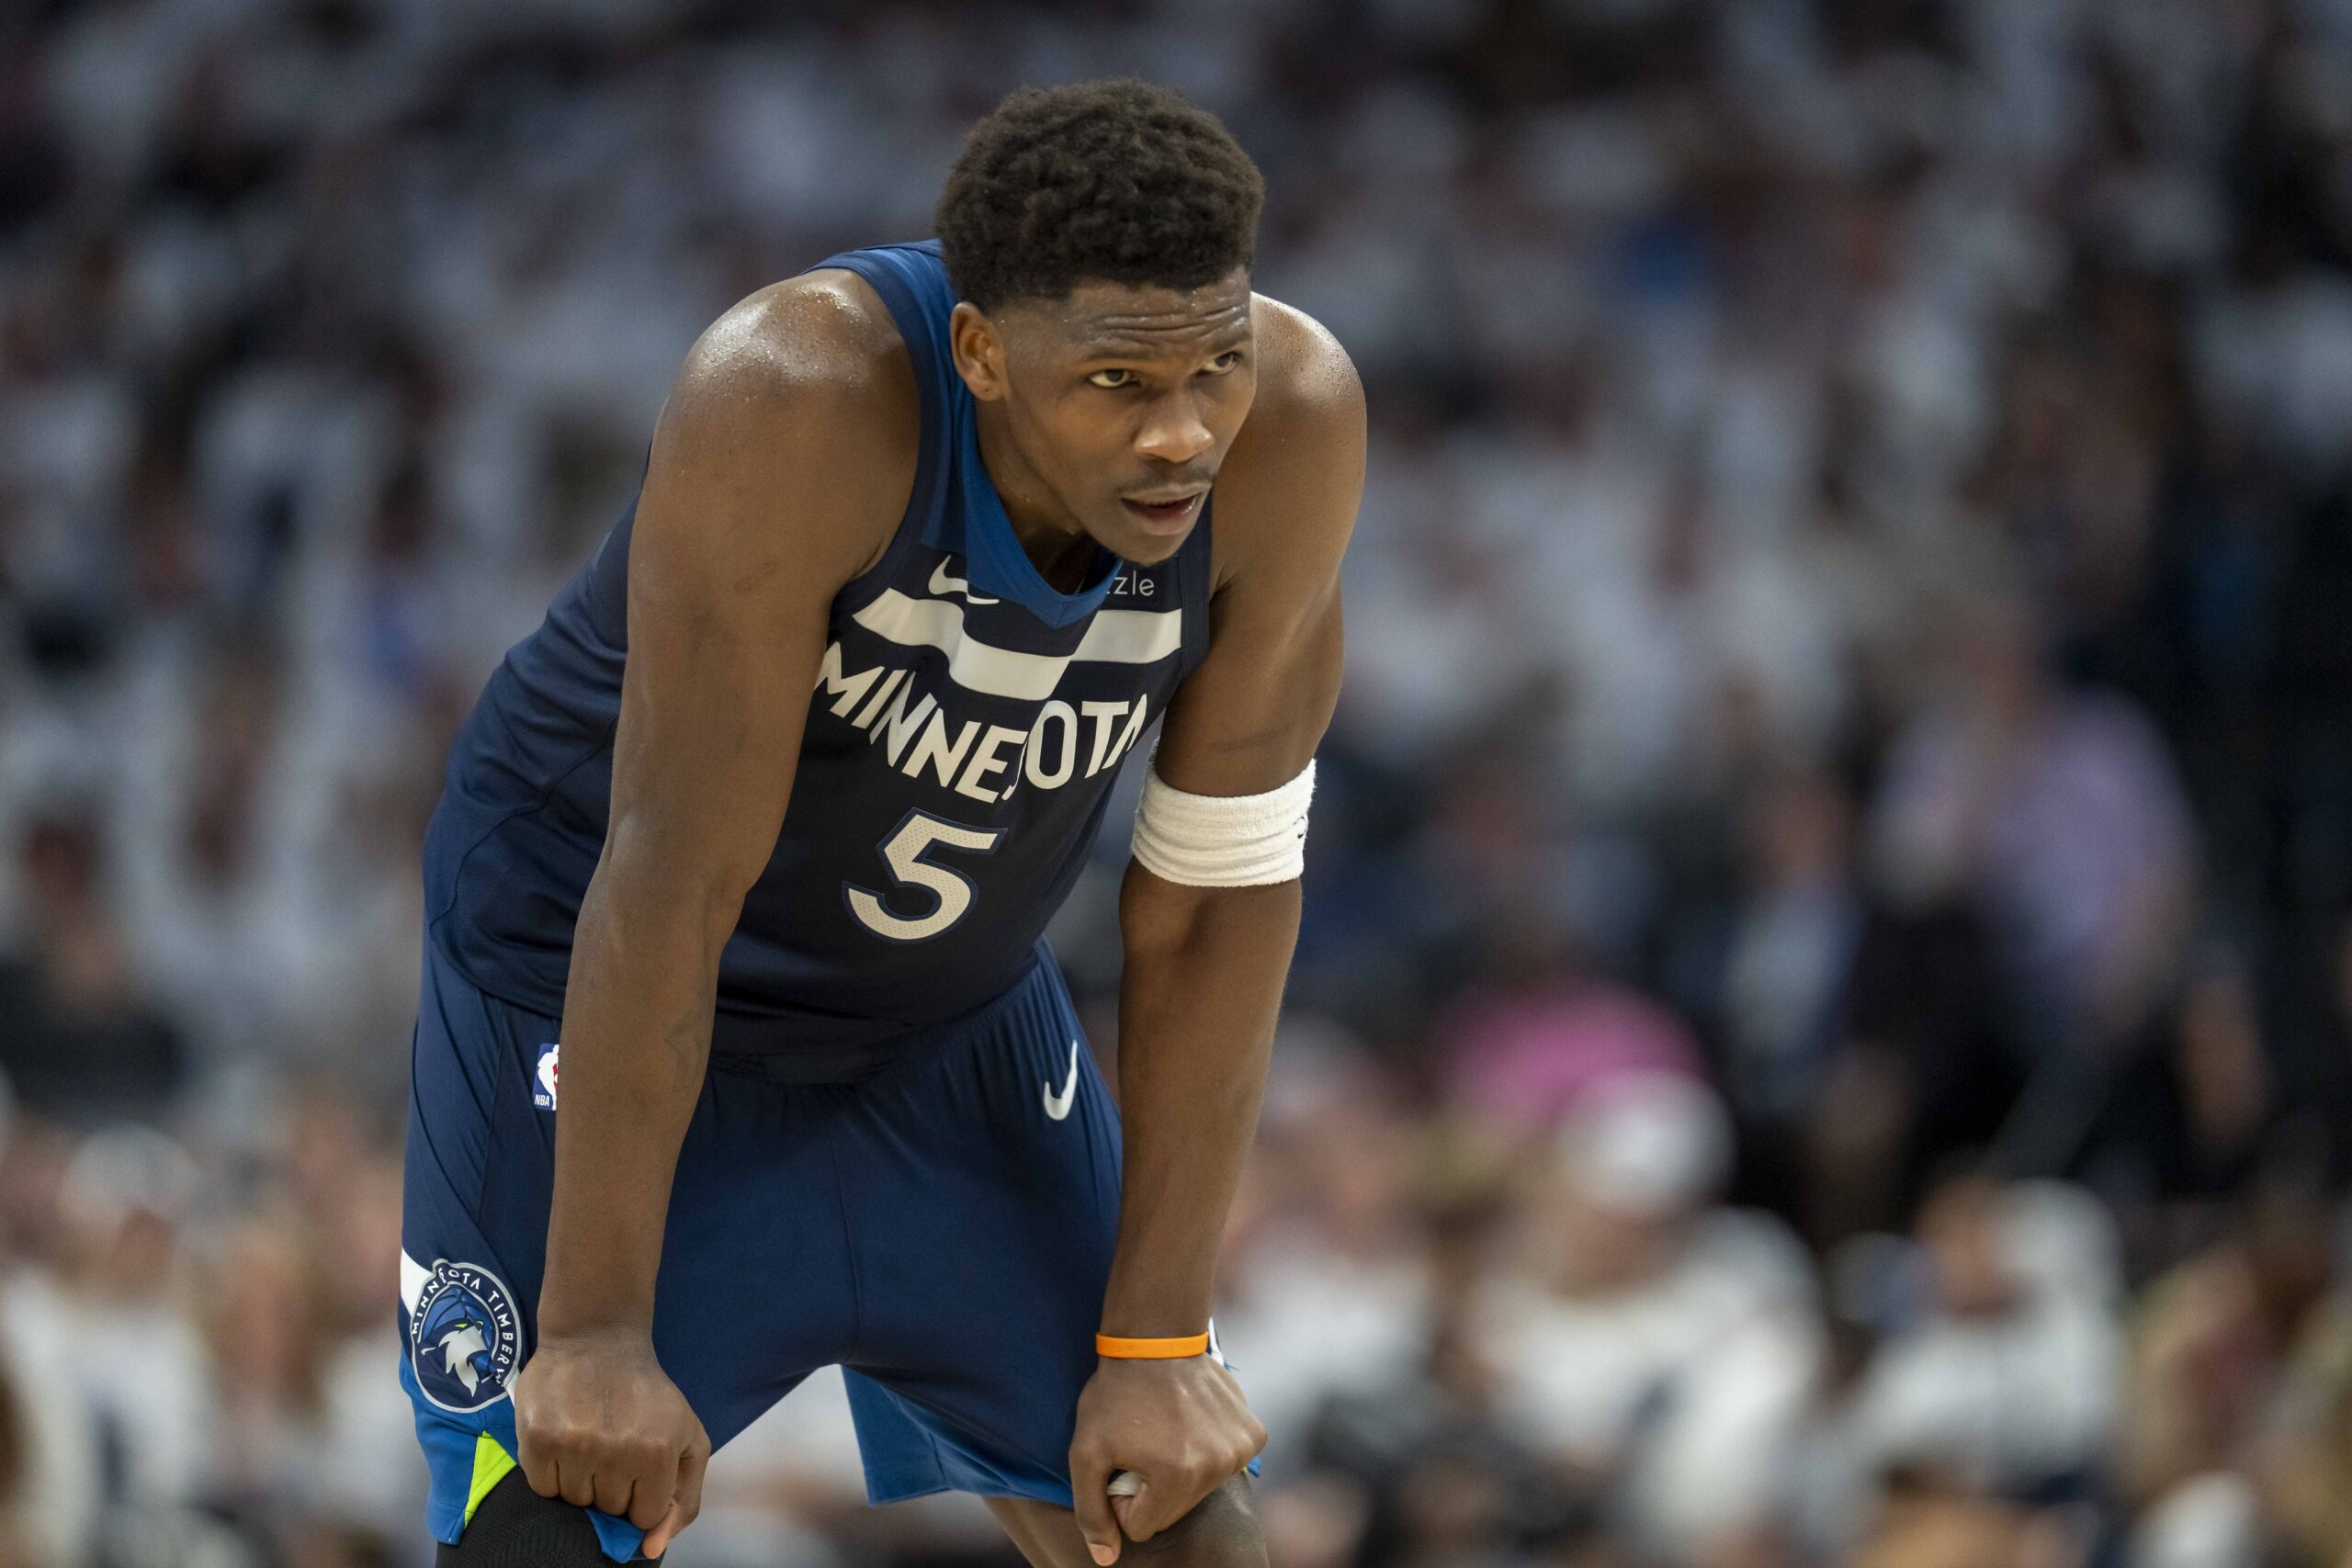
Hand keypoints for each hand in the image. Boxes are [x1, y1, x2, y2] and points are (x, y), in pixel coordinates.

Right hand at [513, 1327, 710, 1558]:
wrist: (598, 1337)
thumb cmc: (648, 1394)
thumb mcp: (688, 1439)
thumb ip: (685, 1499)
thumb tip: (652, 1549)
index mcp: (659, 1452)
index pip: (643, 1517)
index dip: (640, 1497)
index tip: (638, 1469)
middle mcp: (617, 1451)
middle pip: (607, 1509)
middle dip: (612, 1486)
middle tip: (612, 1447)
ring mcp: (575, 1445)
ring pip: (574, 1502)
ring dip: (581, 1480)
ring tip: (588, 1441)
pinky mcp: (538, 1438)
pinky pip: (543, 1488)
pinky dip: (552, 1472)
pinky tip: (564, 1440)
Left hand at [1069, 1355, 1265, 1563]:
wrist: (1157, 1338)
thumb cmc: (1116, 1394)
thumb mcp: (1085, 1452)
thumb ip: (1091, 1511)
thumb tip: (1106, 1559)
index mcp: (1176, 1476)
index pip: (1141, 1527)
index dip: (1122, 1499)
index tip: (1121, 1462)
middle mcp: (1217, 1466)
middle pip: (1173, 1512)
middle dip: (1152, 1489)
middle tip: (1141, 1447)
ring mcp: (1240, 1449)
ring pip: (1199, 1491)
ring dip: (1180, 1471)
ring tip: (1165, 1432)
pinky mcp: (1255, 1434)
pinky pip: (1225, 1466)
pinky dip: (1208, 1452)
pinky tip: (1192, 1424)